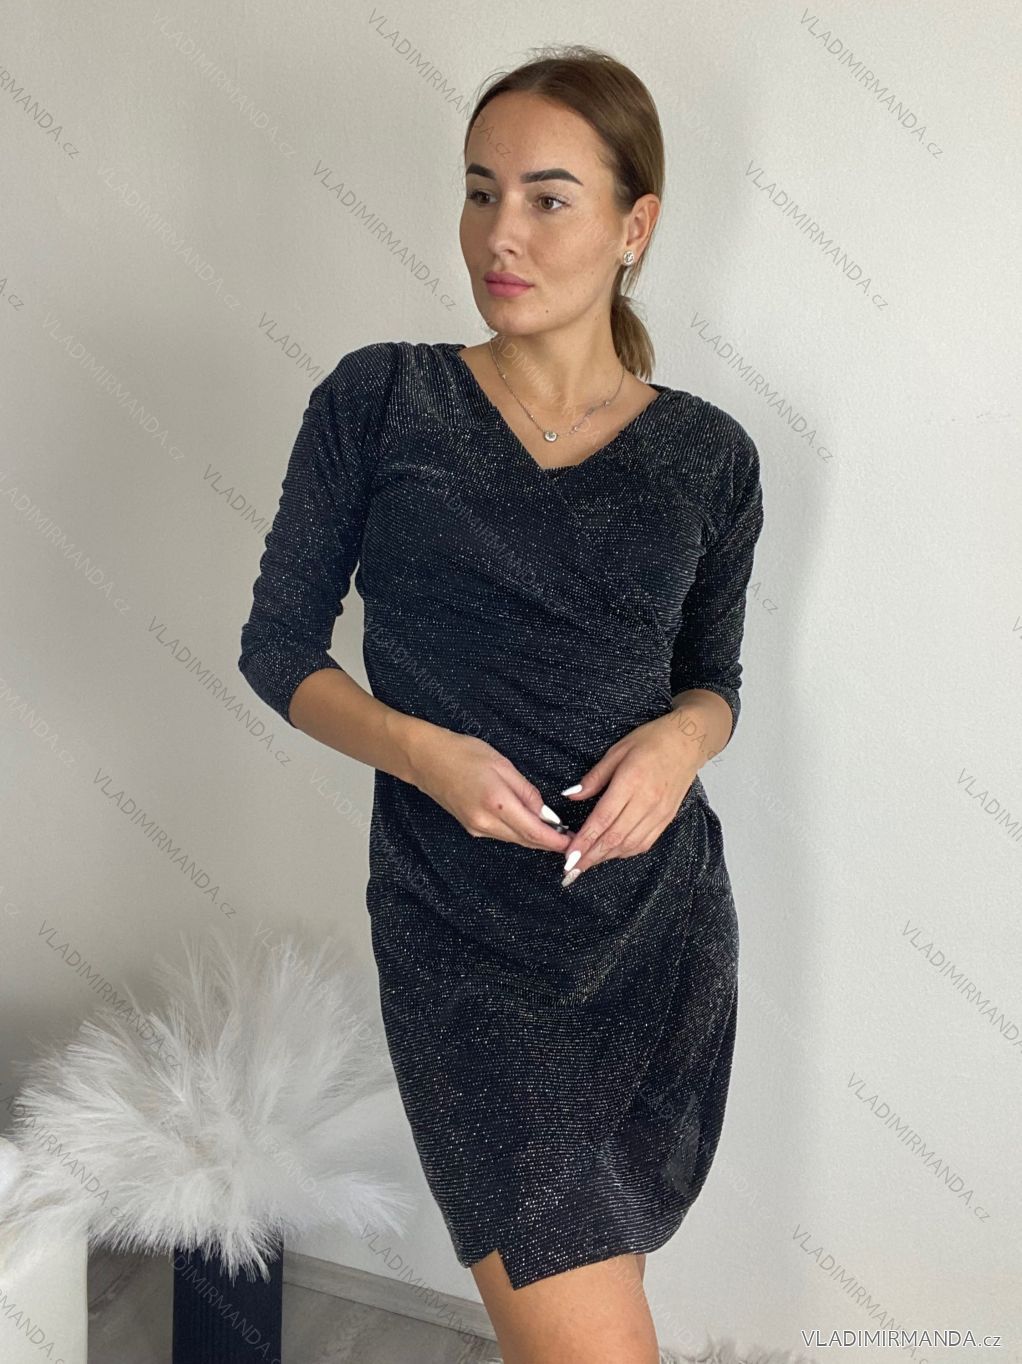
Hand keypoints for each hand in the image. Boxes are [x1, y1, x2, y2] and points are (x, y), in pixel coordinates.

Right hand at [409, 728, 572, 853]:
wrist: (425, 759)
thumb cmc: (462, 753)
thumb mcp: (502, 765)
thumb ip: (526, 792)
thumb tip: (546, 814)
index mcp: (497, 803)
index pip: (534, 832)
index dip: (556, 841)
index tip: (574, 843)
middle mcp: (485, 822)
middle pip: (526, 841)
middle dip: (549, 842)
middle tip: (573, 840)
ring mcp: (476, 828)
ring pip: (514, 839)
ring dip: (535, 838)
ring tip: (557, 833)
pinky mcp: (471, 827)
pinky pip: (502, 834)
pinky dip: (519, 833)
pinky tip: (530, 826)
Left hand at [558, 714, 700, 883]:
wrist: (688, 742)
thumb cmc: (652, 741)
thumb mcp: (617, 751)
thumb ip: (594, 777)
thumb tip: (571, 794)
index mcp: (631, 782)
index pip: (603, 819)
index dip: (584, 840)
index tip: (569, 855)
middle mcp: (646, 802)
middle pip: (615, 837)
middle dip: (591, 856)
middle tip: (571, 868)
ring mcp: (659, 813)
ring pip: (629, 844)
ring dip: (606, 857)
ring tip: (587, 864)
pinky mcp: (666, 819)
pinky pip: (644, 843)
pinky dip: (626, 852)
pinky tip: (612, 854)